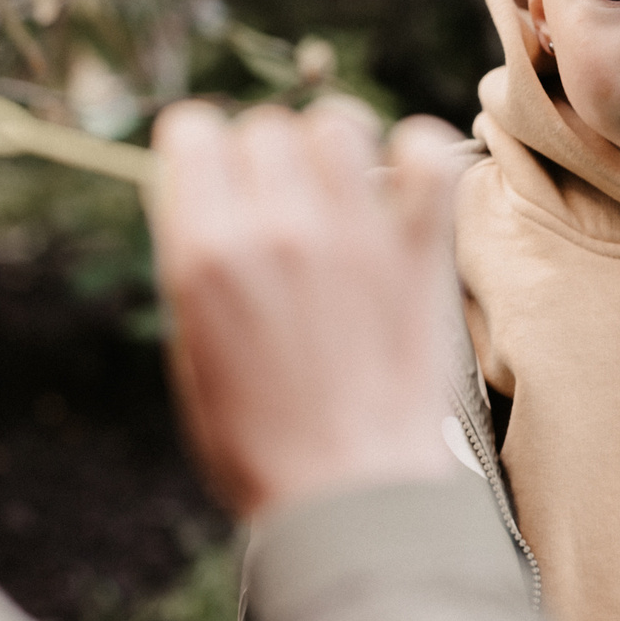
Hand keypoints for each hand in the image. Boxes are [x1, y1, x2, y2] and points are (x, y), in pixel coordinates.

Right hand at [149, 97, 463, 518]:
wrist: (350, 499)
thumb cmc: (261, 447)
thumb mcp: (193, 356)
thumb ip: (196, 268)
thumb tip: (206, 200)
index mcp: (203, 253)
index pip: (192, 130)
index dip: (203, 149)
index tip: (220, 175)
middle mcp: (274, 228)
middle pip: (264, 127)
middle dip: (267, 157)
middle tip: (283, 202)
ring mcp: (351, 235)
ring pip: (337, 121)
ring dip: (335, 146)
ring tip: (342, 186)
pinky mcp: (417, 253)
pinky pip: (428, 155)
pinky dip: (420, 152)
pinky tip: (409, 179)